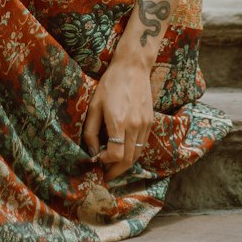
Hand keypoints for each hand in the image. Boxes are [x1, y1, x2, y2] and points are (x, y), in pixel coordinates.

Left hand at [81, 55, 153, 181]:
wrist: (133, 67)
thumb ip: (91, 131)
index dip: (105, 162)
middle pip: (128, 160)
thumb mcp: (94, 105)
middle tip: (105, 174)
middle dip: (116, 171)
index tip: (97, 159)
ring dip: (125, 164)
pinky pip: (142, 145)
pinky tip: (123, 151)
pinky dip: (133, 153)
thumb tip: (91, 152)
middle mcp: (135, 126)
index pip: (116, 155)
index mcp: (119, 122)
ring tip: (113, 166)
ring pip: (137, 155)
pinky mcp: (150, 122)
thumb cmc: (110, 84)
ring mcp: (145, 125)